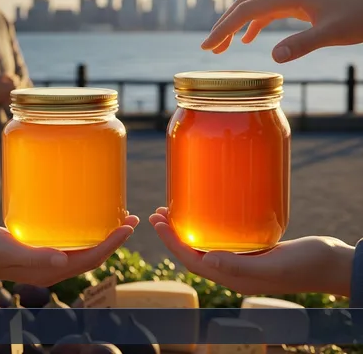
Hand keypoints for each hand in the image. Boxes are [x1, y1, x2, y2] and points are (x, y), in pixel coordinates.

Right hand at [0, 215, 138, 286]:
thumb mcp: (8, 250)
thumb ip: (33, 257)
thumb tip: (61, 261)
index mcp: (48, 272)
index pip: (90, 259)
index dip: (112, 244)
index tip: (127, 226)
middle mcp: (50, 269)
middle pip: (92, 256)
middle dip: (114, 239)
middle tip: (129, 218)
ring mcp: (44, 259)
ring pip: (82, 250)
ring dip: (101, 236)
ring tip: (114, 217)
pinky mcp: (36, 248)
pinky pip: (68, 243)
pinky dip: (82, 232)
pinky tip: (82, 217)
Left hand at [150, 207, 353, 296]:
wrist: (334, 264)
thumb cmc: (307, 264)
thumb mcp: (273, 266)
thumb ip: (239, 266)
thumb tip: (207, 261)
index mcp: (233, 279)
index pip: (192, 260)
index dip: (171, 242)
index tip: (157, 222)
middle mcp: (234, 272)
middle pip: (193, 254)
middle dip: (173, 235)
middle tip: (158, 213)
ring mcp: (243, 262)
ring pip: (205, 246)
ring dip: (187, 231)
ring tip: (173, 212)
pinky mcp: (253, 251)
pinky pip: (222, 240)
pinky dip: (208, 228)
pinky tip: (206, 213)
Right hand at [202, 0, 362, 62]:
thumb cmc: (359, 16)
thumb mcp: (332, 33)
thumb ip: (302, 44)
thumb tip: (273, 58)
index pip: (244, 11)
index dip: (223, 29)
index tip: (206, 47)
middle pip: (243, 5)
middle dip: (223, 26)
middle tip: (208, 49)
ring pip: (253, 8)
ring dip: (235, 26)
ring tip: (221, 48)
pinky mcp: (298, 2)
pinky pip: (267, 12)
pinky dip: (252, 24)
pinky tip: (248, 39)